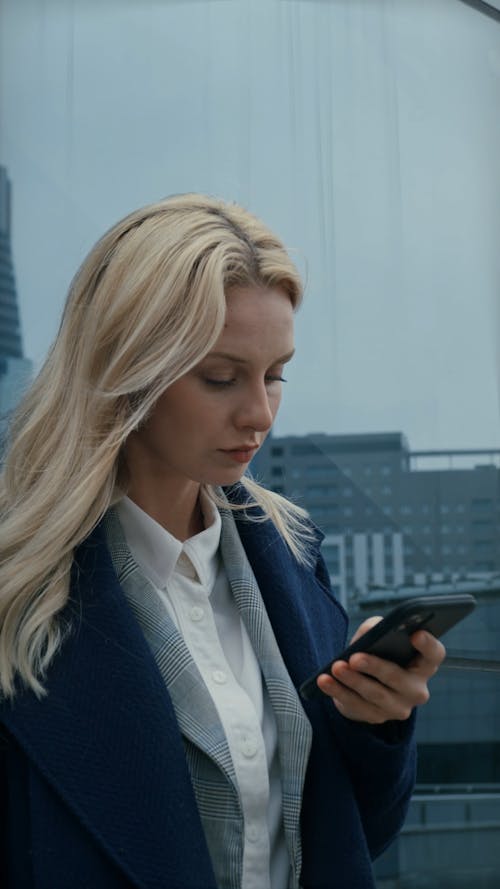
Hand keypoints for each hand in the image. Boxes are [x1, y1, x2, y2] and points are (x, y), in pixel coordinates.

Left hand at [316, 616, 445, 723]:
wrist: (365, 683)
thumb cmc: (377, 652)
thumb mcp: (377, 637)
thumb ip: (376, 628)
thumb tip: (370, 632)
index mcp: (424, 664)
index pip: (434, 655)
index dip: (428, 645)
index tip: (415, 633)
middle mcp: (417, 689)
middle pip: (398, 678)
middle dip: (375, 667)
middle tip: (355, 658)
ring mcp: (398, 707)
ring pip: (375, 694)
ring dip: (352, 680)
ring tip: (335, 668)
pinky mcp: (377, 717)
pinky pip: (356, 706)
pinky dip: (338, 692)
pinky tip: (324, 681)